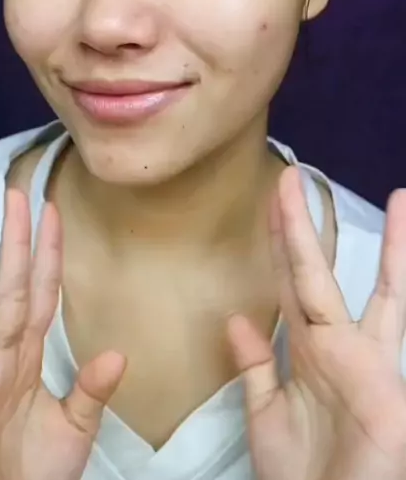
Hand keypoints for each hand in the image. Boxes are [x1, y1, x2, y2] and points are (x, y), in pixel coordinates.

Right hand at [0, 188, 126, 479]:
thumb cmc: (33, 477)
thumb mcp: (73, 431)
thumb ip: (90, 393)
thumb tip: (118, 354)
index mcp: (24, 364)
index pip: (40, 297)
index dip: (48, 256)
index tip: (53, 212)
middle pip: (6, 294)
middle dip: (13, 246)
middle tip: (16, 195)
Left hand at [228, 167, 405, 479]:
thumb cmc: (301, 473)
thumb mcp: (266, 416)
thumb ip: (254, 369)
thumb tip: (237, 320)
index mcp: (307, 350)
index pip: (290, 283)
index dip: (281, 243)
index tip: (272, 203)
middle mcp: (338, 343)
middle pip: (319, 272)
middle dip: (305, 225)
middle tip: (291, 176)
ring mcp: (369, 358)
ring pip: (376, 288)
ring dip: (388, 244)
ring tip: (400, 199)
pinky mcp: (388, 378)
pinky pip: (396, 319)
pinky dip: (403, 281)